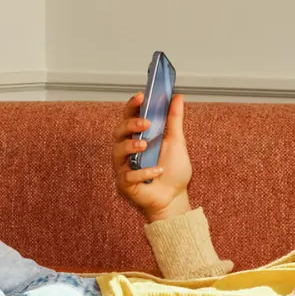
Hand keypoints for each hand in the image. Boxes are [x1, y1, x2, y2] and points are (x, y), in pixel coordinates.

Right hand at [111, 92, 192, 222]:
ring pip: (117, 151)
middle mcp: (126, 150)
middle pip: (118, 131)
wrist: (175, 198)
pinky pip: (127, 175)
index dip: (132, 106)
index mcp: (136, 137)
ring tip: (145, 146)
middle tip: (146, 123)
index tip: (141, 97)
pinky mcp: (124, 184)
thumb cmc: (173, 171)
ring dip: (130, 146)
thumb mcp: (176, 142)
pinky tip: (157, 172)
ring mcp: (123, 167)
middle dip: (130, 124)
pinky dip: (143, 172)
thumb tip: (178, 97)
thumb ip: (174, 120)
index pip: (128, 117)